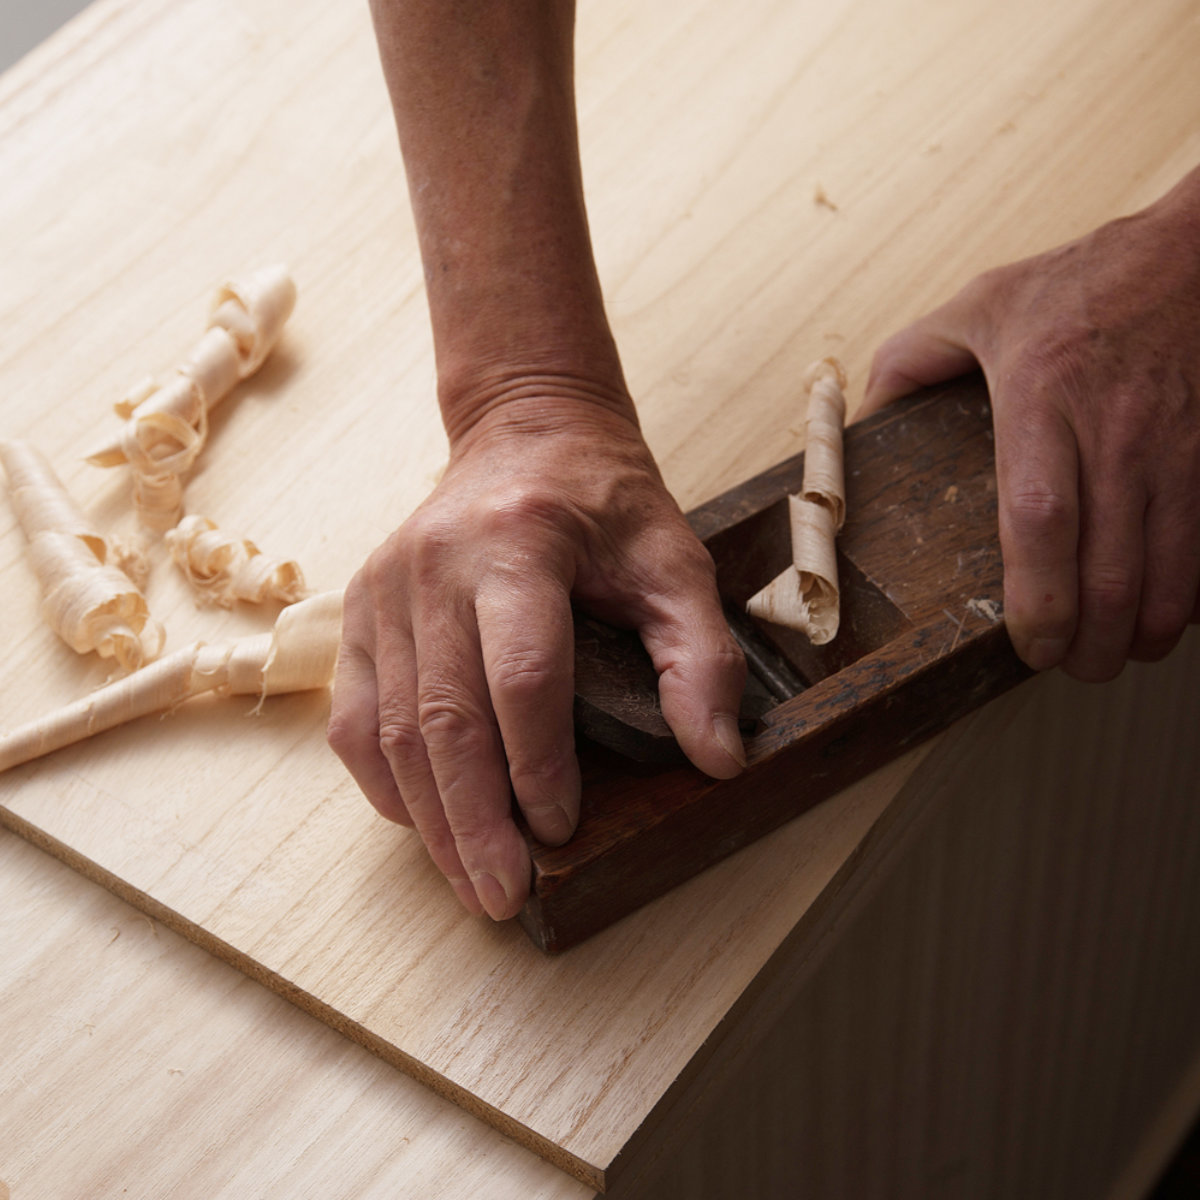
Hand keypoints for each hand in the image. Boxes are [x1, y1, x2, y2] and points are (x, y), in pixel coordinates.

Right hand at [328, 387, 746, 919]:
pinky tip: (426, 823)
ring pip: (390, 729)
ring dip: (431, 818)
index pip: (521, 675)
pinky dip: (386, 782)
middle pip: (444, 717)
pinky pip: (354, 718)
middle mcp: (434, 565)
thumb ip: (701, 656)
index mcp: (518, 543)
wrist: (525, 434)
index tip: (563, 832)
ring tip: (472, 883)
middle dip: (475, 821)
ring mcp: (384, 589)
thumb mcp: (674, 563)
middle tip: (505, 898)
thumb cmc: (604, 502)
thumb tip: (718, 758)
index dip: (539, 765)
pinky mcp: (359, 611)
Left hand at [861, 173, 1199, 680]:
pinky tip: (1167, 613)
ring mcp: (1177, 449)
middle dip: (1090, 640)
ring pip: (1168, 571)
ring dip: (1142, 629)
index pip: (1040, 522)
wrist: (1199, 254)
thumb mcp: (983, 304)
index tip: (1027, 642)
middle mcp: (1115, 435)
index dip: (1037, 598)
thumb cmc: (1086, 282)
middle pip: (1109, 569)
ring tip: (1115, 653)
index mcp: (1044, 403)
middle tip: (1069, 666)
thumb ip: (914, 358)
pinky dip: (1190, 593)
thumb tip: (864, 412)